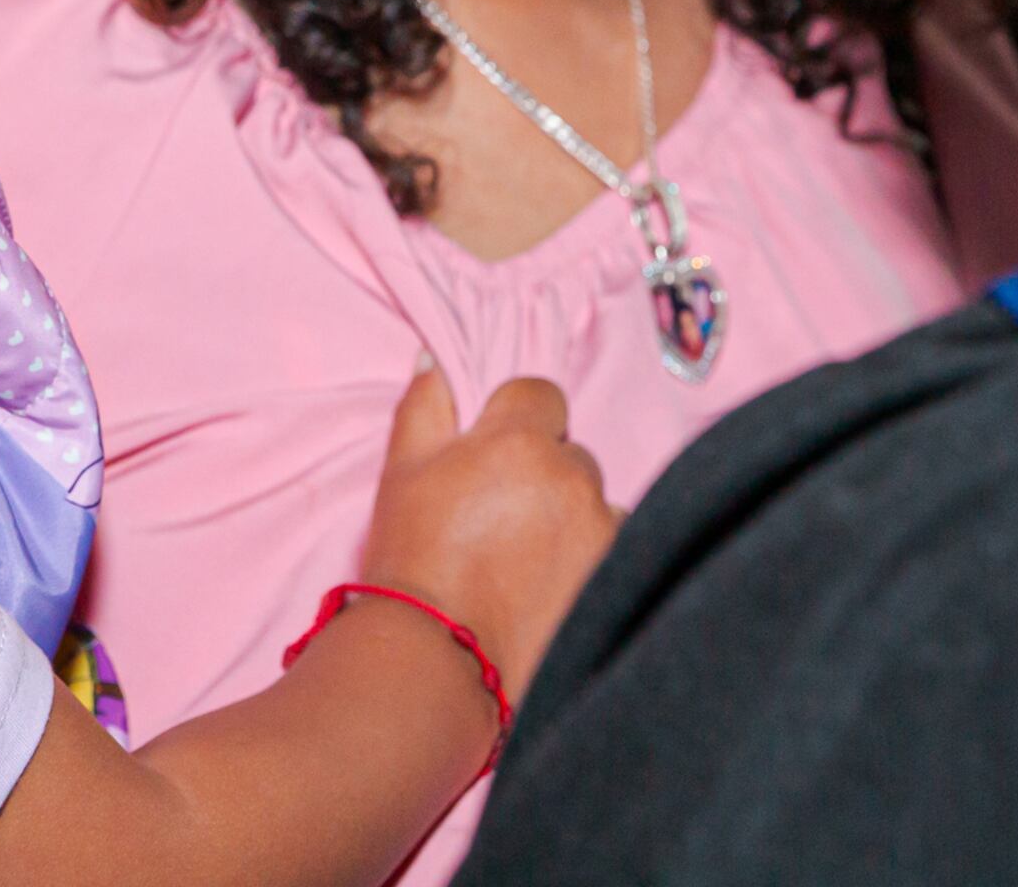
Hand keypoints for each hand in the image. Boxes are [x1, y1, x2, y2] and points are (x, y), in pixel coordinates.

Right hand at [353, 366, 620, 696]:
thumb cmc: (411, 560)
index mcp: (518, 439)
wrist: (437, 657)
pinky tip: (553, 588)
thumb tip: (434, 359)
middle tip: (499, 523)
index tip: (491, 463)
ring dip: (573, 517)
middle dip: (542, 475)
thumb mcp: (401, 473)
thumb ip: (424, 406)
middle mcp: (571, 475)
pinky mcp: (615, 575)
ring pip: (595, 501)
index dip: (513, 426)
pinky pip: (614, 548)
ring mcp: (601, 528)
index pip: (539, 397)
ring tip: (528, 563)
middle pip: (568, 453)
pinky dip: (591, 559)